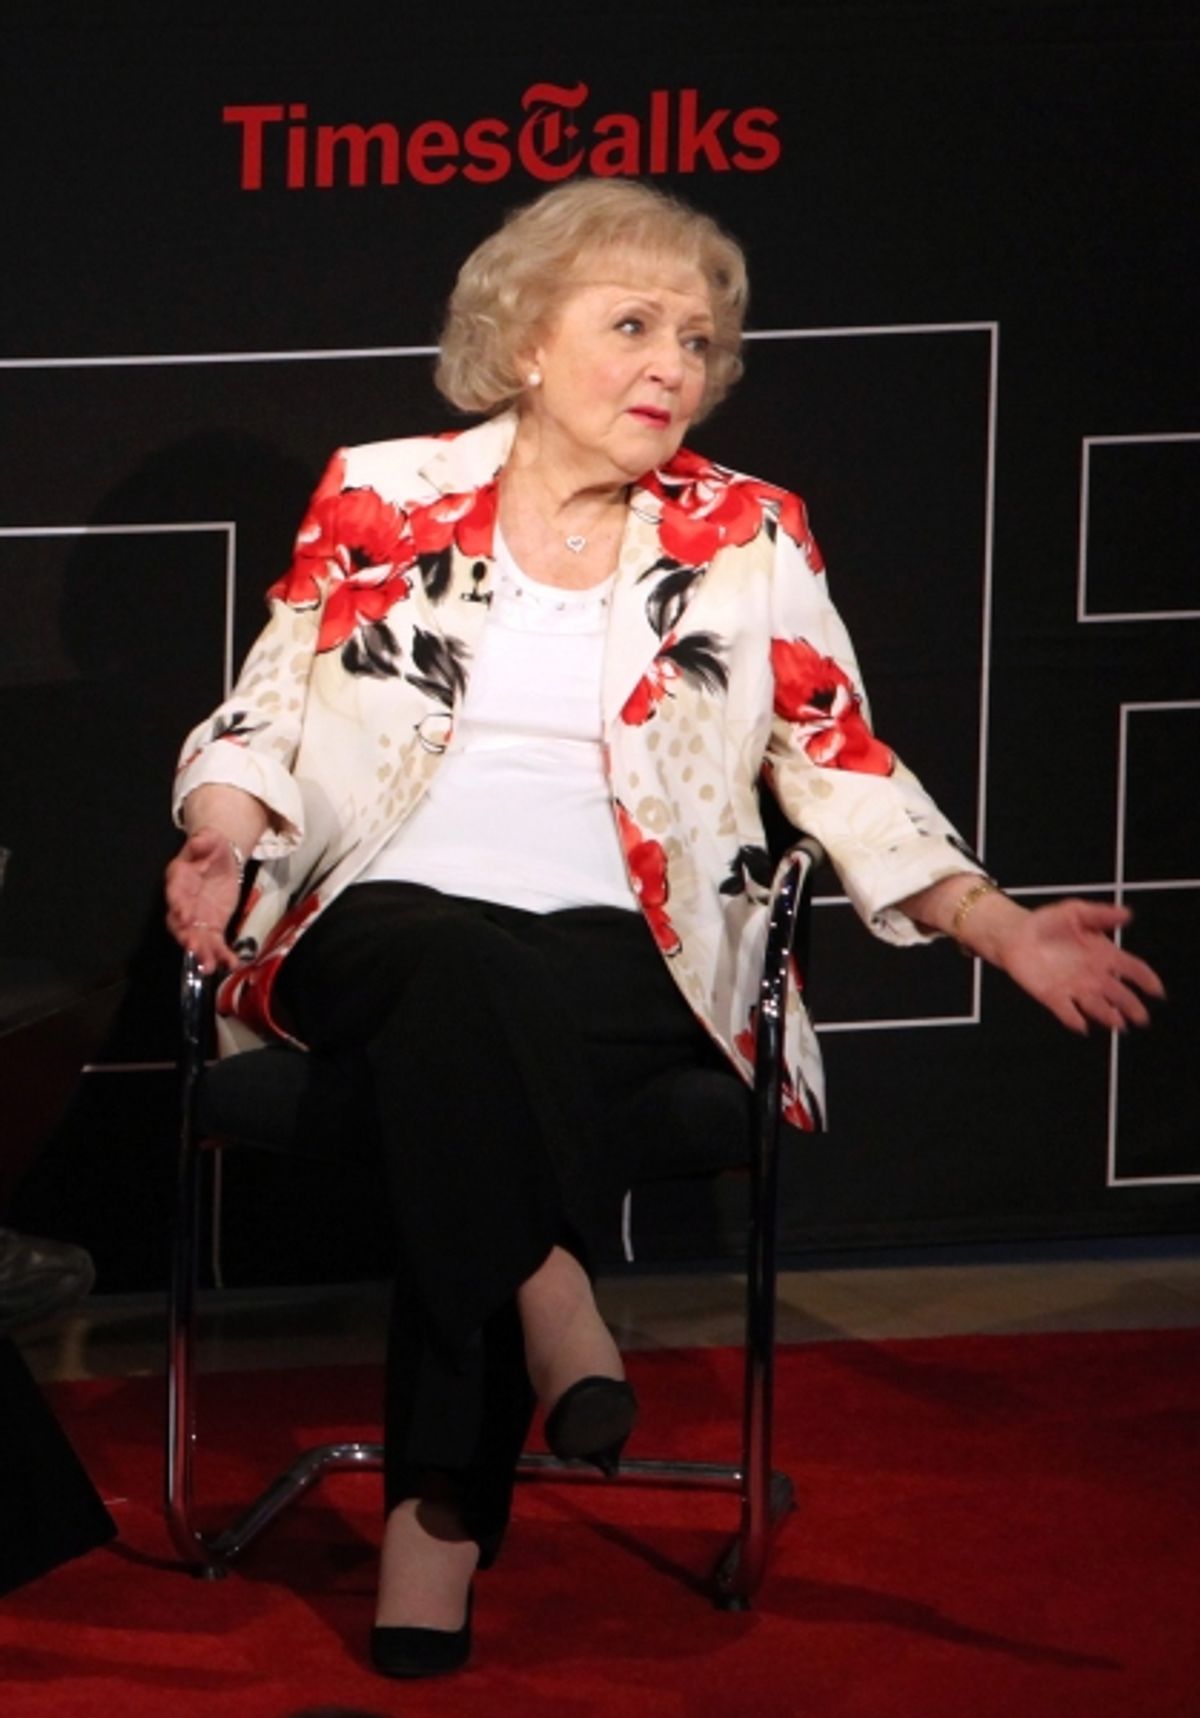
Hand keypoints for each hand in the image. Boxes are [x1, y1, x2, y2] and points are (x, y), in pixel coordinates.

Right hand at [164, 827, 242, 974]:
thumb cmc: (212, 847)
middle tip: (195, 949)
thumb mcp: (211, 838)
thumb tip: (199, 841)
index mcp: (179, 878)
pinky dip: (221, 954)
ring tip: (209, 966)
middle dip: (186, 937)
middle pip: (180, 923)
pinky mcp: (211, 925)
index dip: (178, 906)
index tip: (184, 917)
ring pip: (195, 938)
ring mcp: (196, 916)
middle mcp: (183, 901)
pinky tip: (230, 964)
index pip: (175, 894)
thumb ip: (204, 840)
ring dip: (202, 953)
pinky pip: (214, 942)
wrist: (220, 858)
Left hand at [994, 899, 1164, 1034]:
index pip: (1132, 968)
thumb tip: (1127, 914)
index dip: (1146, 979)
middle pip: (1119, 994)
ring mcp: (1075, 988)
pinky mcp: (1054, 996)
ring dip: (1108, 1016)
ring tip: (1118, 1023)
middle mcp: (1094, 976)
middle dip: (1131, 1006)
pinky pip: (1067, 1012)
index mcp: (1104, 955)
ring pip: (1097, 1006)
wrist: (1016, 934)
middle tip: (1140, 1018)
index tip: (1155, 991)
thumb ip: (1100, 914)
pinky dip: (1074, 1019)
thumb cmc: (1048, 922)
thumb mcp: (1075, 911)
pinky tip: (1081, 1025)